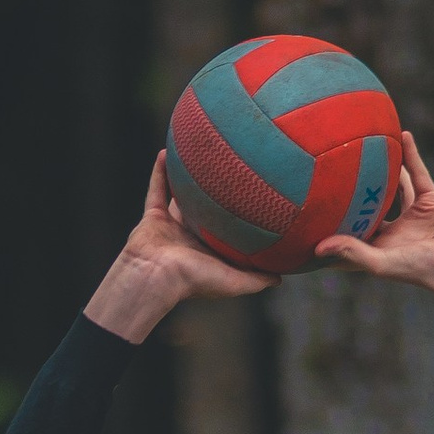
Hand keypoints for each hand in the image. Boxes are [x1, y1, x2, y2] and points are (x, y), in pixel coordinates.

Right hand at [86, 154, 277, 343]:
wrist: (155, 277)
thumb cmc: (194, 280)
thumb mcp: (234, 283)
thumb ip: (257, 280)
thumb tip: (281, 277)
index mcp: (207, 252)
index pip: (225, 233)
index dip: (236, 218)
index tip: (251, 198)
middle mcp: (189, 238)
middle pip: (204, 211)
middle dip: (214, 194)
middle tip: (228, 170)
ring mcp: (169, 227)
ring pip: (179, 197)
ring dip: (185, 178)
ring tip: (197, 155)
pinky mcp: (152, 217)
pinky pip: (156, 189)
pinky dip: (159, 171)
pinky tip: (166, 151)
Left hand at [313, 129, 433, 330]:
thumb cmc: (420, 270)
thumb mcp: (381, 262)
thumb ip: (351, 252)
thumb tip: (317, 247)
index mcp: (376, 246)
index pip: (346, 236)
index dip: (328, 228)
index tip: (306, 216)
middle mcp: (390, 229)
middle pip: (365, 207)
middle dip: (350, 194)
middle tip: (328, 172)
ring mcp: (410, 213)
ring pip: (392, 186)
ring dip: (381, 169)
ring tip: (364, 147)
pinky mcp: (429, 200)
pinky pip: (417, 172)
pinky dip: (411, 154)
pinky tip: (400, 134)